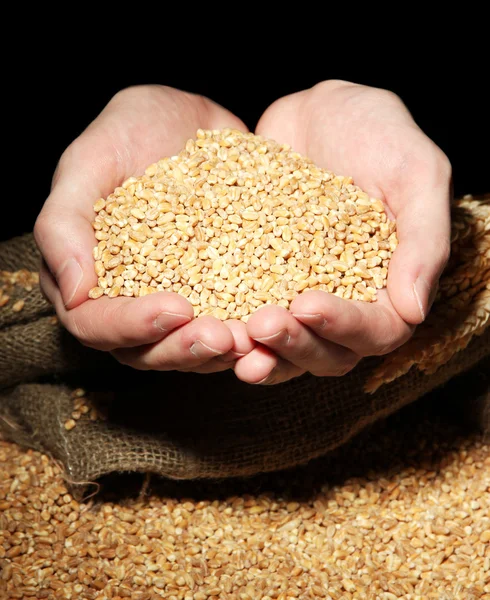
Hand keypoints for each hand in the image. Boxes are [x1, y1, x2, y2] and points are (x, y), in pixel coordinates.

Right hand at [35, 86, 254, 372]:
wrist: (189, 118)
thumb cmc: (131, 131)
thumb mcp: (90, 160)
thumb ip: (65, 223)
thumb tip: (72, 292)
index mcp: (88, 276)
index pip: (95, 324)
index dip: (131, 325)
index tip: (175, 308)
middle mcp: (128, 298)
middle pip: (145, 350)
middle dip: (183, 348)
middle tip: (223, 337)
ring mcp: (174, 297)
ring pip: (188, 346)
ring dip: (220, 351)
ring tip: (252, 338)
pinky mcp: (215, 290)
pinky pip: (229, 320)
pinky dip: (249, 329)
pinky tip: (275, 321)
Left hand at [233, 80, 451, 383]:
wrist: (317, 111)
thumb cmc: (376, 132)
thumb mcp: (414, 172)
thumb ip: (423, 239)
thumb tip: (414, 311)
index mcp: (390, 286)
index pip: (377, 330)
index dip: (344, 327)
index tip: (307, 303)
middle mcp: (346, 301)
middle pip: (327, 352)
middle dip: (295, 345)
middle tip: (262, 325)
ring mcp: (299, 293)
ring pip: (285, 346)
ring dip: (260, 353)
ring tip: (229, 343)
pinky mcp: (260, 280)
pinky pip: (245, 312)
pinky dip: (228, 324)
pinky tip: (203, 322)